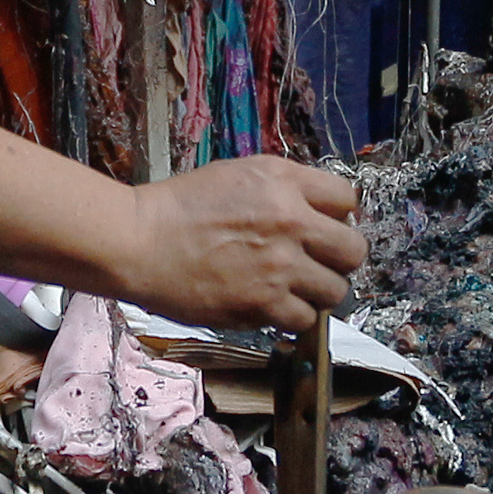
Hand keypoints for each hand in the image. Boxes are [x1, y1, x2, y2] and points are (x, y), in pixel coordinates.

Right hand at [118, 157, 363, 332]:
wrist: (139, 241)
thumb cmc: (180, 207)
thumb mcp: (238, 174)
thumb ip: (283, 188)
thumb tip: (317, 212)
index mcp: (284, 182)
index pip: (347, 199)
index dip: (336, 217)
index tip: (321, 229)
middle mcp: (291, 221)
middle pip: (353, 250)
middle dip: (339, 259)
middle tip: (317, 264)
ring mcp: (280, 266)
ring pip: (335, 290)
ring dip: (318, 292)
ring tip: (292, 288)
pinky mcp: (263, 303)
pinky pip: (305, 319)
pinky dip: (292, 317)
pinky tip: (272, 305)